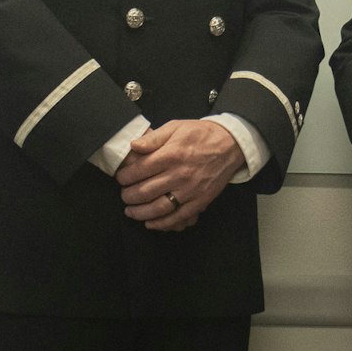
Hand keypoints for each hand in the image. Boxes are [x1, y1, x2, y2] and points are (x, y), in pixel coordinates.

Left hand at [116, 119, 245, 231]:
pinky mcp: (200, 201)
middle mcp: (180, 174)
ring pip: (158, 207)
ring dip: (140, 212)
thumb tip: (133, 146)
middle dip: (128, 196)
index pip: (140, 170)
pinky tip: (150, 223)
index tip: (120, 178)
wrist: (231, 144)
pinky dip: (162, 223)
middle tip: (123, 195)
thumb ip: (153, 138)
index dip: (125, 176)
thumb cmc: (201, 134)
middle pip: (145, 191)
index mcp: (172, 154)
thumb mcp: (176, 127)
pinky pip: (178, 217)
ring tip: (130, 211)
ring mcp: (190, 190)